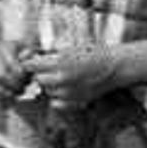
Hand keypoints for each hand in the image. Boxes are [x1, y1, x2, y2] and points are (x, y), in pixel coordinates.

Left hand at [3, 42, 127, 115]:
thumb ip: (51, 50)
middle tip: (49, 67)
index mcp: (61, 62)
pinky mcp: (76, 102)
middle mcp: (63, 79)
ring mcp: (69, 93)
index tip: (32, 60)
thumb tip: (32, 55)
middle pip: (38, 80)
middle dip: (41, 73)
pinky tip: (67, 87)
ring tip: (62, 76)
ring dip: (50, 85)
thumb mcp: (70, 45)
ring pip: (48, 91)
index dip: (30, 62)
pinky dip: (58, 96)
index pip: (32, 65)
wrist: (115, 66)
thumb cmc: (95, 52)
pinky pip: (56, 103)